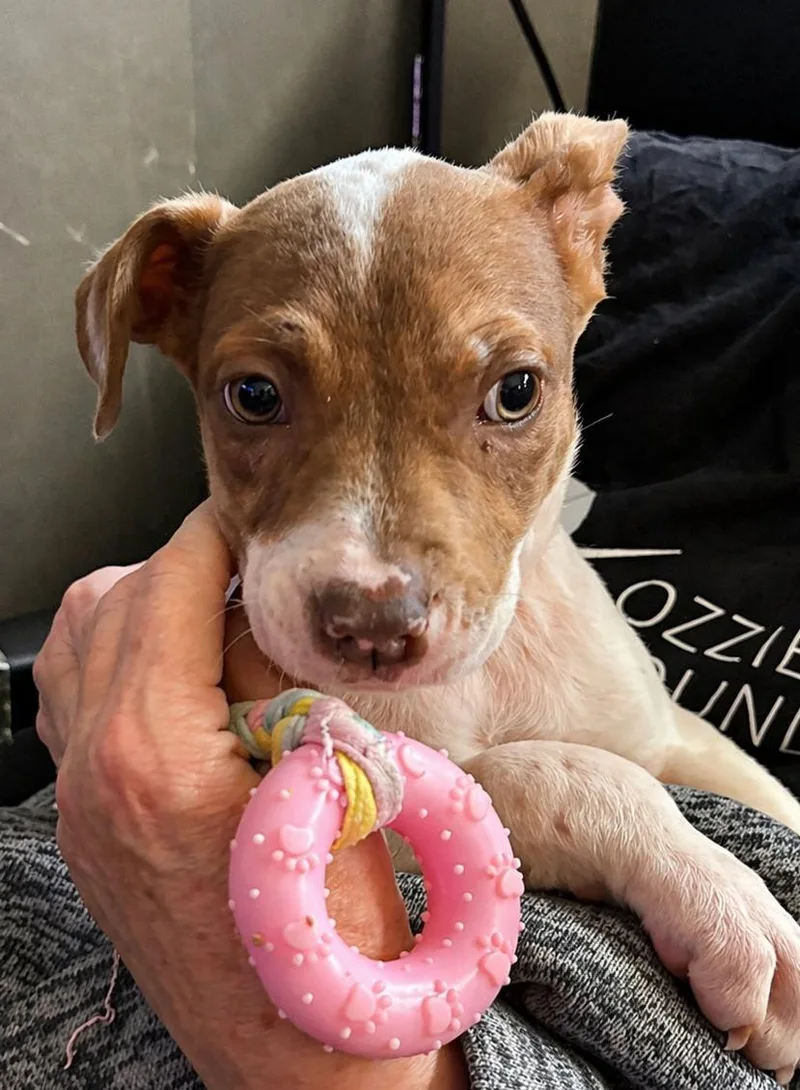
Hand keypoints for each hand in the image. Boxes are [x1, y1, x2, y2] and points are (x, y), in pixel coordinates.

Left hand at [35, 502, 465, 1089]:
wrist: (305, 1054)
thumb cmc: (338, 942)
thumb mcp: (332, 784)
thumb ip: (277, 676)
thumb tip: (256, 602)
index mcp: (156, 757)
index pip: (169, 589)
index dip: (215, 534)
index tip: (252, 515)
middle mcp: (96, 772)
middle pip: (116, 603)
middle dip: (185, 564)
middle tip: (250, 568)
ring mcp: (79, 802)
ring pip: (77, 645)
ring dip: (140, 605)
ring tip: (211, 612)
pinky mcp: (86, 824)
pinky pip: (70, 701)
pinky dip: (113, 658)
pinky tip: (171, 672)